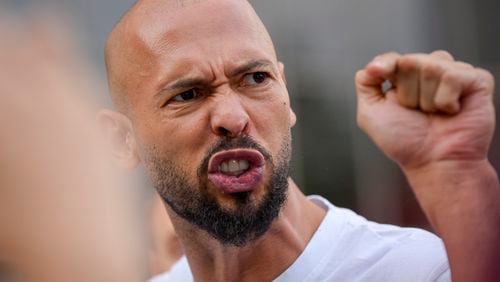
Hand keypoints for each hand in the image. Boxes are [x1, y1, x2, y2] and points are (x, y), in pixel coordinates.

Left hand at [355, 51, 494, 170]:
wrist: (434, 163)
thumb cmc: (406, 143)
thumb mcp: (370, 113)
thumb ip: (365, 84)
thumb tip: (371, 64)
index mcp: (404, 79)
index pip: (393, 58)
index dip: (384, 66)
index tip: (379, 75)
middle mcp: (428, 73)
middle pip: (410, 60)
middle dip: (407, 92)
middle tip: (416, 112)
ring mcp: (453, 75)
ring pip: (431, 65)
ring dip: (426, 98)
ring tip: (433, 114)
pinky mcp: (476, 80)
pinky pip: (453, 75)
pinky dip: (446, 99)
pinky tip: (451, 112)